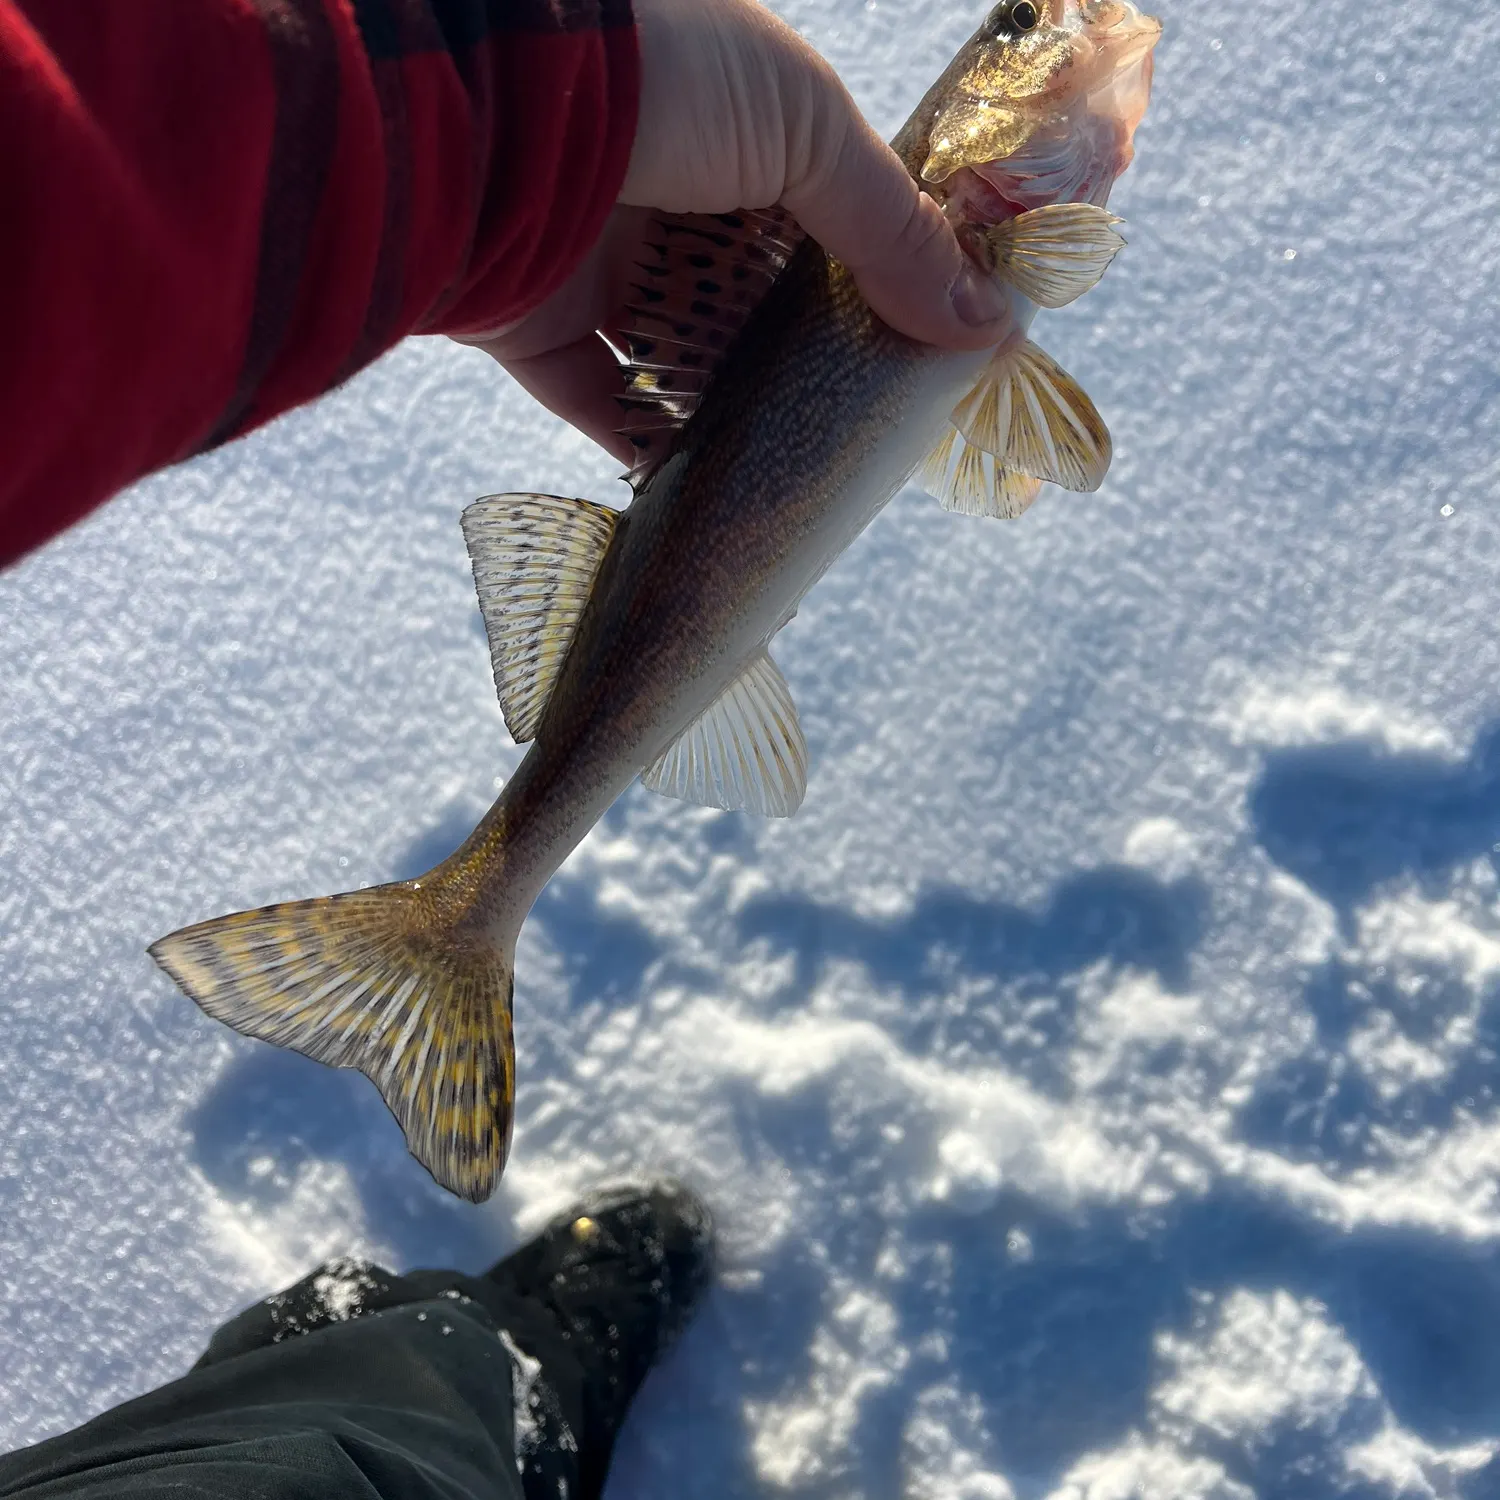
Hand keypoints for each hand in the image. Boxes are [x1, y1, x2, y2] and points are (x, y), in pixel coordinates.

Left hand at [458, 0, 1008, 464]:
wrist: (496, 105)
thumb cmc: (666, 76)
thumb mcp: (807, 128)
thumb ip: (892, 228)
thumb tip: (986, 324)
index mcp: (738, 135)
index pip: (826, 223)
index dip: (882, 283)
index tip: (938, 350)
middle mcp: (670, 201)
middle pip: (760, 305)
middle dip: (816, 364)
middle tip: (880, 427)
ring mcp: (601, 269)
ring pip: (688, 364)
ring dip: (745, 417)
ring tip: (811, 477)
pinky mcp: (543, 333)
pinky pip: (608, 409)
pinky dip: (657, 452)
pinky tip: (720, 495)